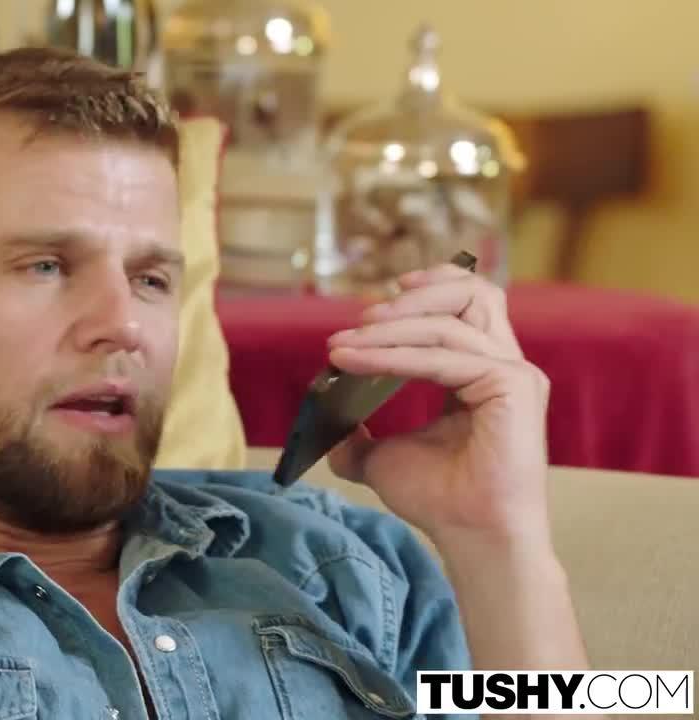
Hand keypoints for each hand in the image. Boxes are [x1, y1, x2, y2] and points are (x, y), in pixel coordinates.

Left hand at [324, 263, 551, 546]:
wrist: (470, 537)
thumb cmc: (439, 500)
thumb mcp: (381, 457)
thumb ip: (354, 431)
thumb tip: (320, 412)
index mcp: (484, 371)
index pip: (465, 306)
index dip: (422, 292)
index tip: (373, 303)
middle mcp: (506, 365)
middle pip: (472, 293)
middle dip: (412, 297)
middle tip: (360, 317)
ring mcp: (514, 374)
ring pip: (448, 323)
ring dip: (388, 329)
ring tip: (343, 345)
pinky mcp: (513, 387)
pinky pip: (442, 357)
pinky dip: (392, 357)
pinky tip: (355, 362)